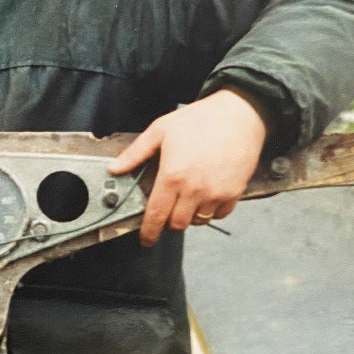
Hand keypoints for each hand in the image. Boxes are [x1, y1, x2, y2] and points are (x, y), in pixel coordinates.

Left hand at [108, 89, 266, 246]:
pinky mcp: (234, 193)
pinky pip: (219, 214)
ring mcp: (216, 193)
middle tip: (168, 208)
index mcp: (173, 176)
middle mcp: (194, 189)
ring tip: (187, 197)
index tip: (146, 239)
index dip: (149, 232)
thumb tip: (115, 168)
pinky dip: (211, 211)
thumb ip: (136, 153)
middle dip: (169, 221)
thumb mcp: (160, 130)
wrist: (238, 114)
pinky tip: (206, 194)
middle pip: (177, 224)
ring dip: (190, 215)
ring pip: (199, 221)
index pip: (157, 215)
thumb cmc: (199, 119)